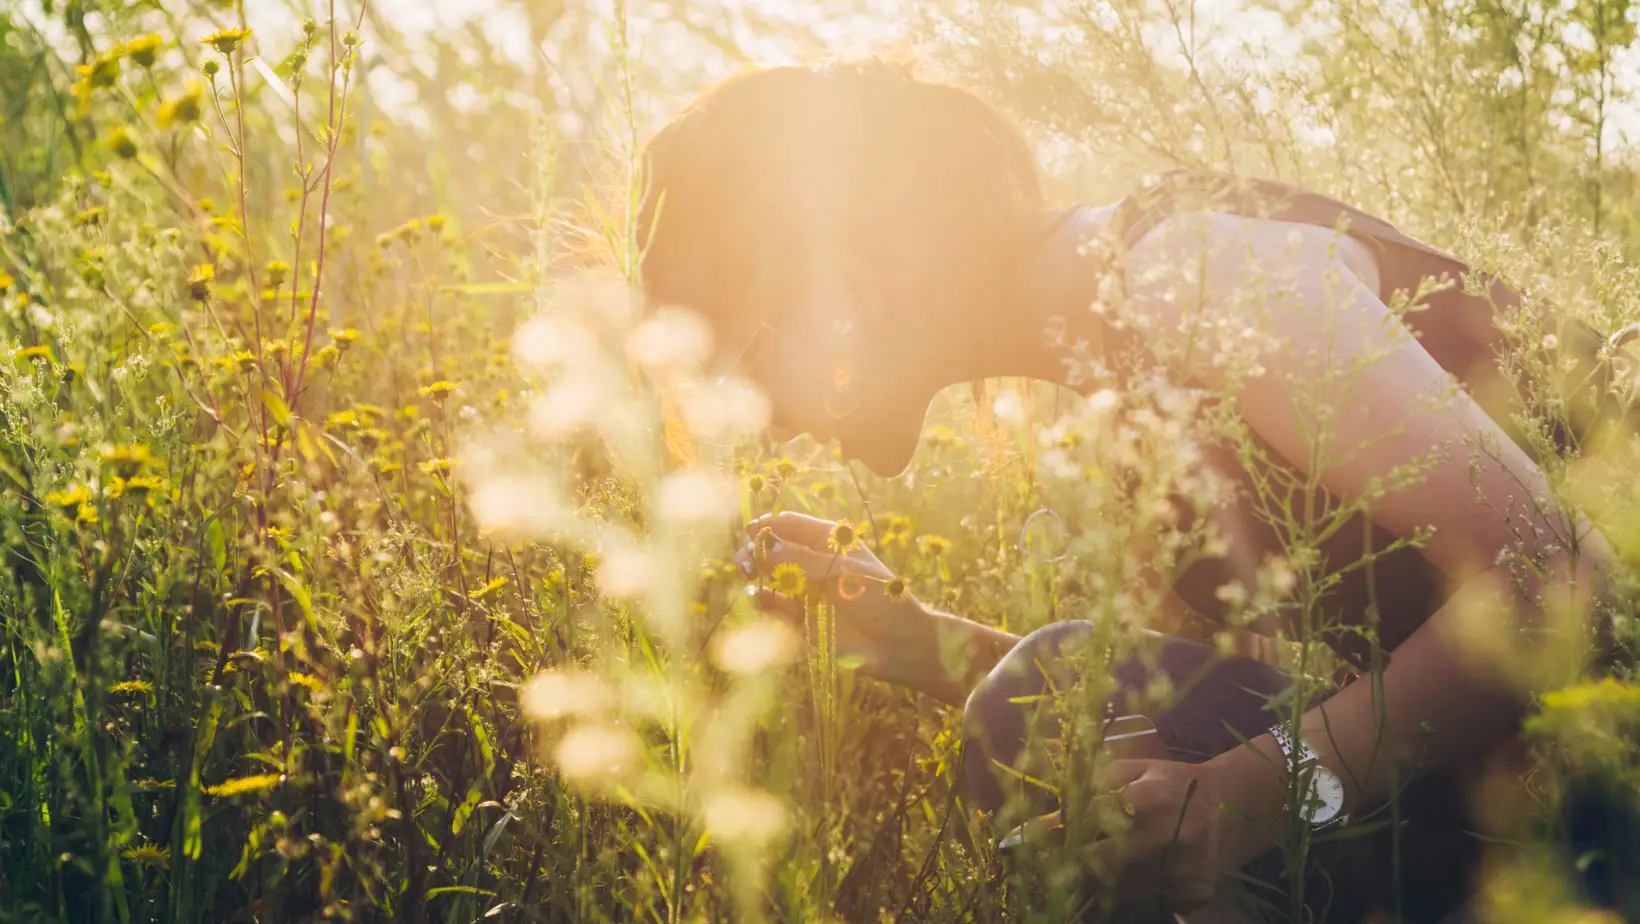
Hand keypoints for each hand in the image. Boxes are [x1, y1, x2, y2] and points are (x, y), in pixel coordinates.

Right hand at [733, 512, 924, 680]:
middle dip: (756, 551)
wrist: (898, 643)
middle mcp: (813, 563)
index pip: (790, 524)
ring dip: (755, 575)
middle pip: (774, 550)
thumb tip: (762, 544)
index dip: (768, 526)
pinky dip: (763, 602)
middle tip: (745, 560)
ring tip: (749, 576)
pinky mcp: (800, 620)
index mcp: (828, 541)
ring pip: (769, 578)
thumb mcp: (841, 572)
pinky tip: (759, 598)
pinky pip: (774, 607)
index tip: (751, 532)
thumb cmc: (879, 598)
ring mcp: (806, 591)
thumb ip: (801, 560)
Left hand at [1001, 755, 1281, 911]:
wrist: (1236, 804)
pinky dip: (1119, 892)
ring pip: (1117, 888)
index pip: (1092, 817)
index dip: (1052, 830)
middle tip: (1035, 863)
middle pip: (1100, 862)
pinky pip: (1141, 900)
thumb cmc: (1172, 782)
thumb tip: (1047, 804)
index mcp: (1154, 796)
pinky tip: (1111, 880)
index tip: (1017, 839)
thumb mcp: (1137, 769)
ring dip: (1087, 881)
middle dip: (1064, 863)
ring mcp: (1185, 870)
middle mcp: (1172, 835)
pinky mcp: (1195, 894)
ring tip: (1069, 870)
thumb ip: (1094, 782)